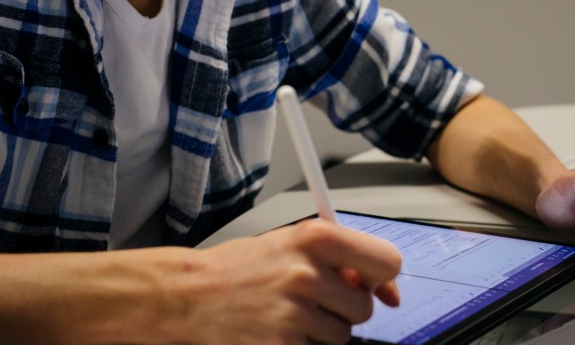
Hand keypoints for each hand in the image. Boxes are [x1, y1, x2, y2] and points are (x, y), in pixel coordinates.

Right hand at [182, 219, 401, 343]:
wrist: (188, 295)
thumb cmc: (239, 268)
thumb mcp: (290, 243)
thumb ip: (338, 257)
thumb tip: (385, 288)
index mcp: (315, 238)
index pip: (387, 261)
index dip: (384, 279)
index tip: (378, 287)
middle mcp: (308, 273)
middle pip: (364, 308)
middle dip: (345, 309)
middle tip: (315, 301)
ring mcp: (295, 313)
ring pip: (342, 336)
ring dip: (322, 331)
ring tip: (288, 314)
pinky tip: (276, 330)